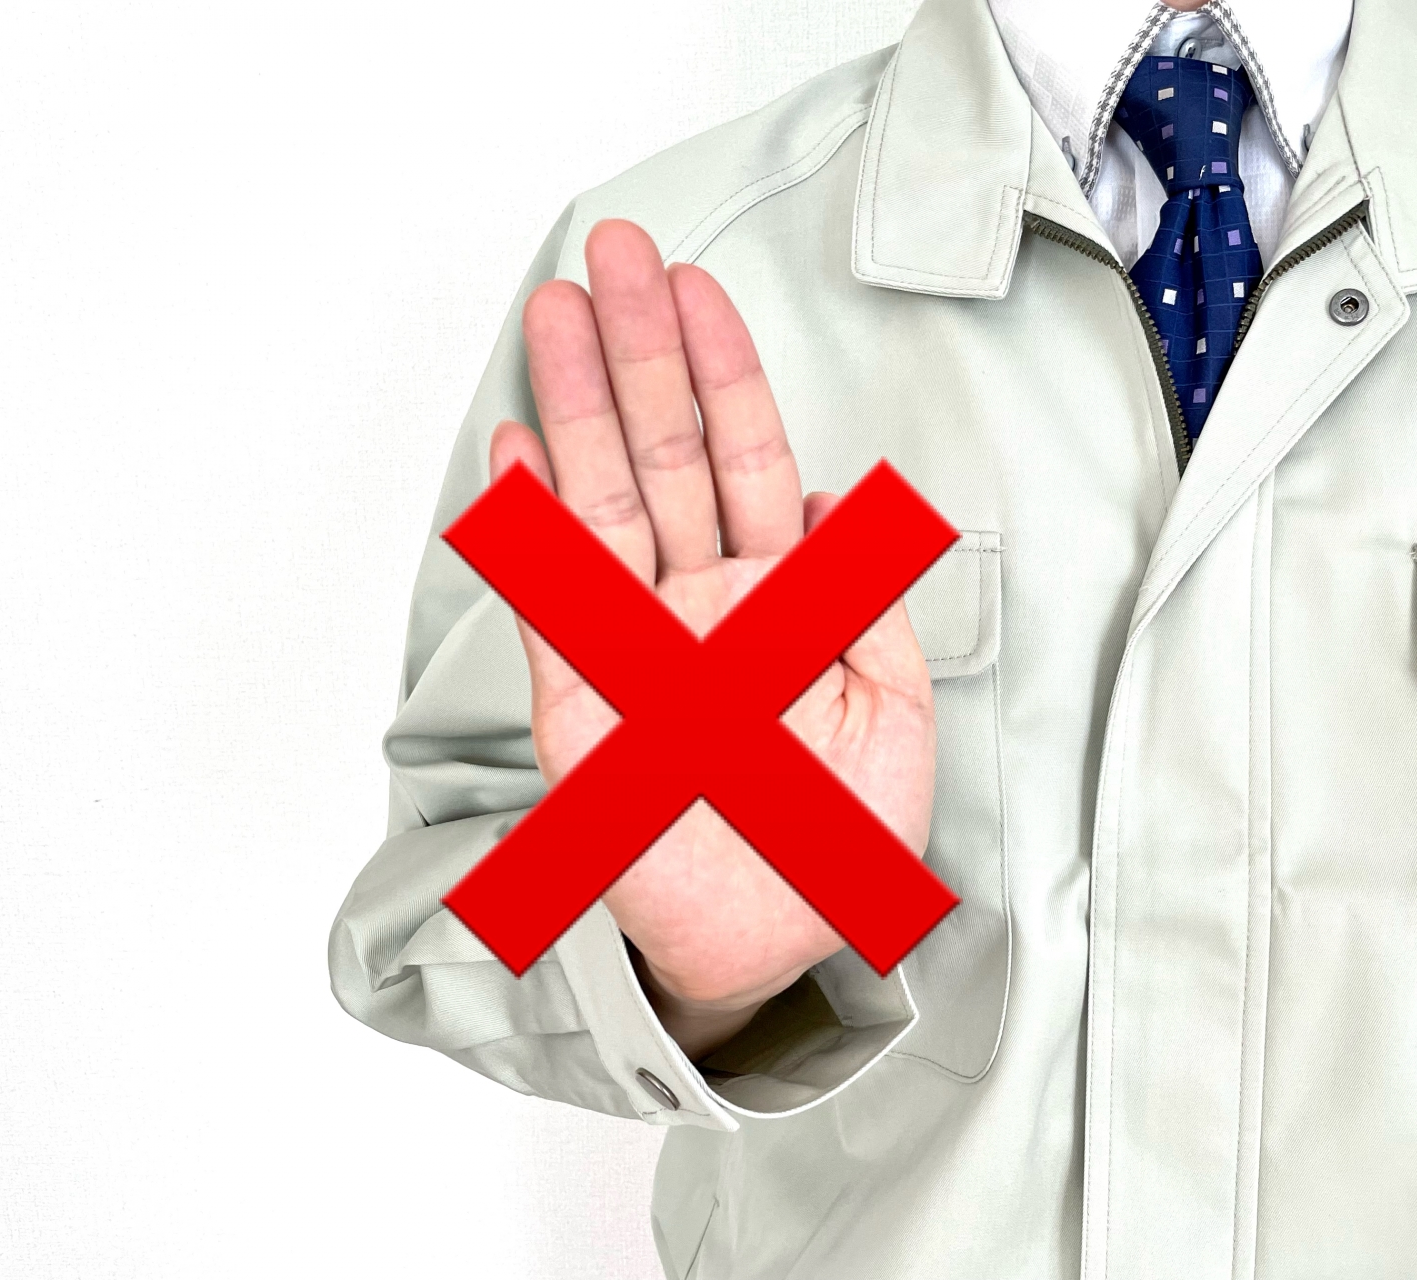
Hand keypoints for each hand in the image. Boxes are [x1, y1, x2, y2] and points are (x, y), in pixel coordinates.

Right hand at [489, 220, 937, 1059]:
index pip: (744, 461)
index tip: (697, 290)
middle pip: (664, 454)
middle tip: (612, 254)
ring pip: (605, 505)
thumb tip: (830, 500)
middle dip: (640, 352)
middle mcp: (698, 605)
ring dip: (579, 407)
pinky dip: (535, 529)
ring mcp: (636, 647)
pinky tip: (519, 451)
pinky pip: (560, 605)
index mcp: (777, 600)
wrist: (778, 943)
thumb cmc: (836, 836)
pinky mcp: (587, 705)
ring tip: (552, 314)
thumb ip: (866, 601)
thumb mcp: (897, 708)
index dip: (724, 374)